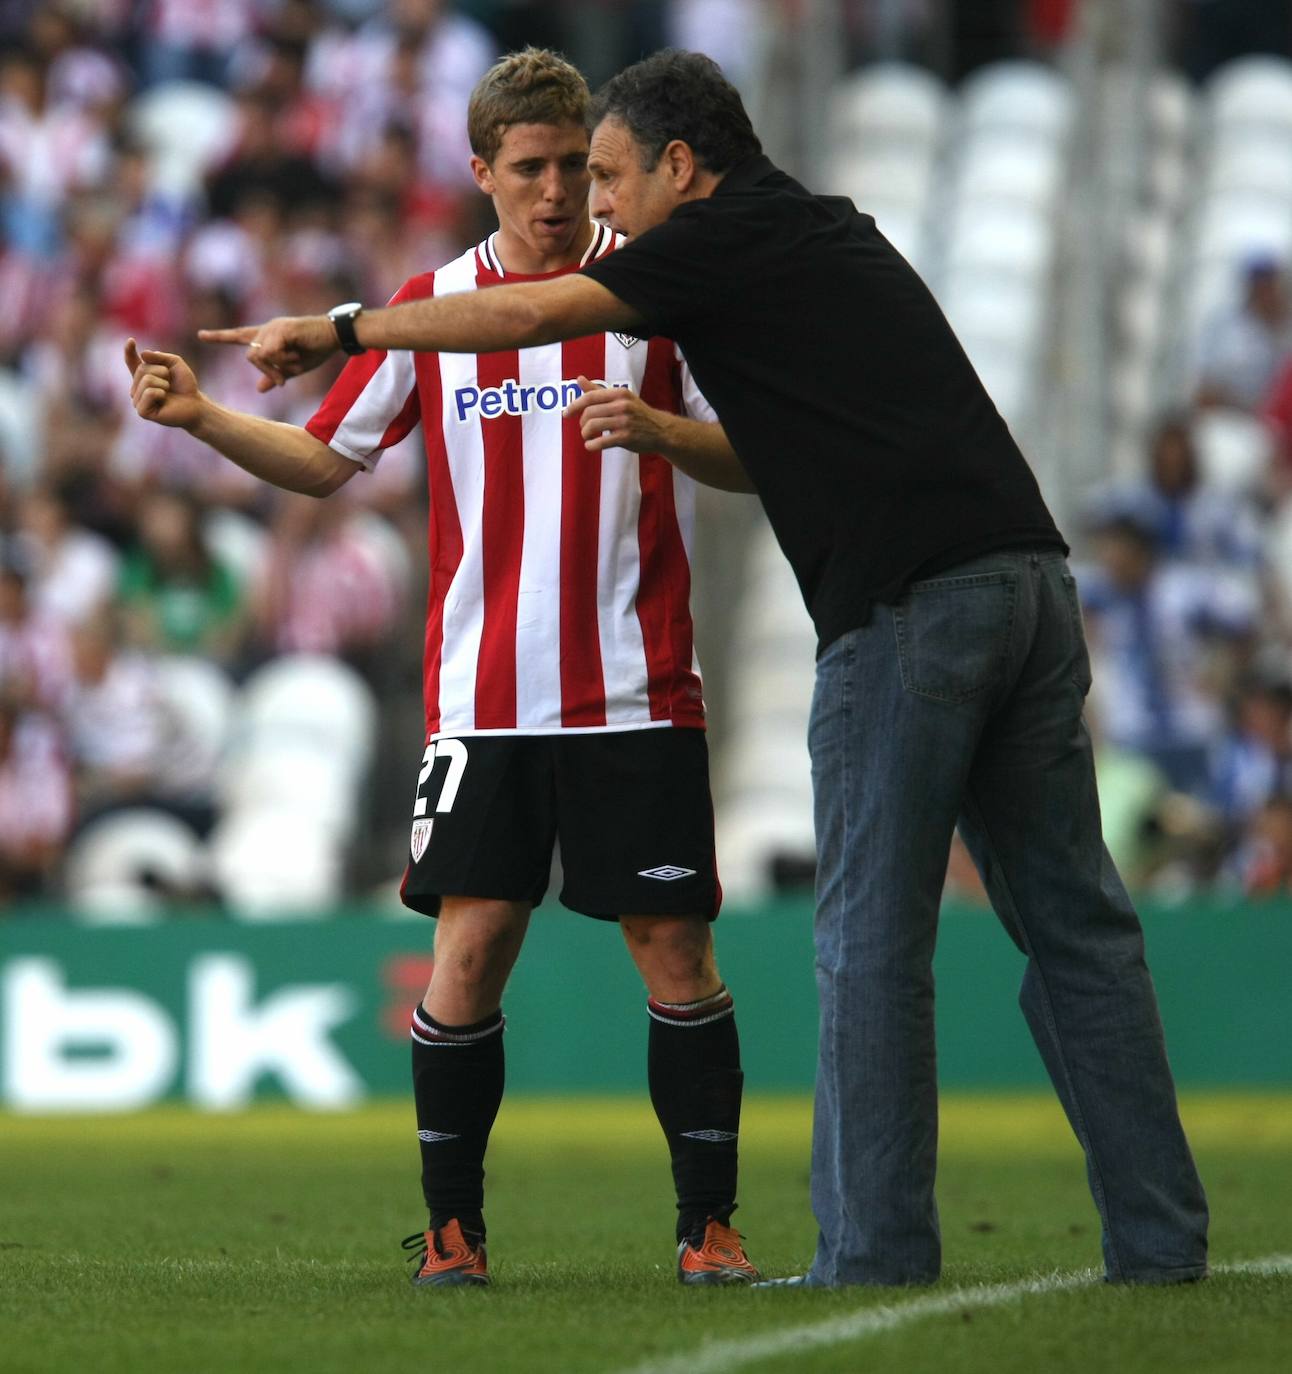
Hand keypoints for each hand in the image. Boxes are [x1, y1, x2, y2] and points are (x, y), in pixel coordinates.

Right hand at [124, 338, 202, 428]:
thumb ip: (160, 356)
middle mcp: (137, 388)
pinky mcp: (142, 411)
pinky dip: (161, 393)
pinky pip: (149, 392)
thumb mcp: (175, 363)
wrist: (195, 404)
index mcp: (143, 376)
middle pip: (142, 369)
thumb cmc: (185, 385)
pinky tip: (164, 399)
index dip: (129, 351)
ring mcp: (138, 400)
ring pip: (146, 380)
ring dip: (163, 383)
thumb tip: (142, 355)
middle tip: (171, 382)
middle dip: (161, 371)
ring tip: (168, 392)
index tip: (131, 340)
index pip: (131, 362)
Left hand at [197, 314, 338, 391]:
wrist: (334, 335)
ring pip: (259, 356)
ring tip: (294, 363)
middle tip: (282, 381)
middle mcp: (266, 329)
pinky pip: (270, 352)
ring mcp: (273, 328)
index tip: (201, 336)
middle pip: (251, 357)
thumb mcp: (293, 368)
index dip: (219, 337)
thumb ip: (276, 376)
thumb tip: (259, 389)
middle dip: (267, 372)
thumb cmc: (316, 350)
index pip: (238, 336)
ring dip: (276, 367)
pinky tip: (295, 356)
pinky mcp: (282, 329)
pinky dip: (282, 360)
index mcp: (267, 336)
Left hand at [564, 374, 675, 453]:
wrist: (661, 430)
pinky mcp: (626, 437)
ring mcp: (624, 422)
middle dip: (582, 423)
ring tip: (588, 437)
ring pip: (592, 426)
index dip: (574, 406)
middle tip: (585, 428)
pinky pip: (601, 442)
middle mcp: (622, 405)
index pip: (590, 397)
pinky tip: (591, 446)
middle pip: (589, 413)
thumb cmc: (637, 413)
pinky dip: (591, 445)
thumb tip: (579, 379)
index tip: (566, 414)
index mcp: (619, 393)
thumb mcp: (621, 398)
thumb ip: (598, 391)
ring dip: (585, 434)